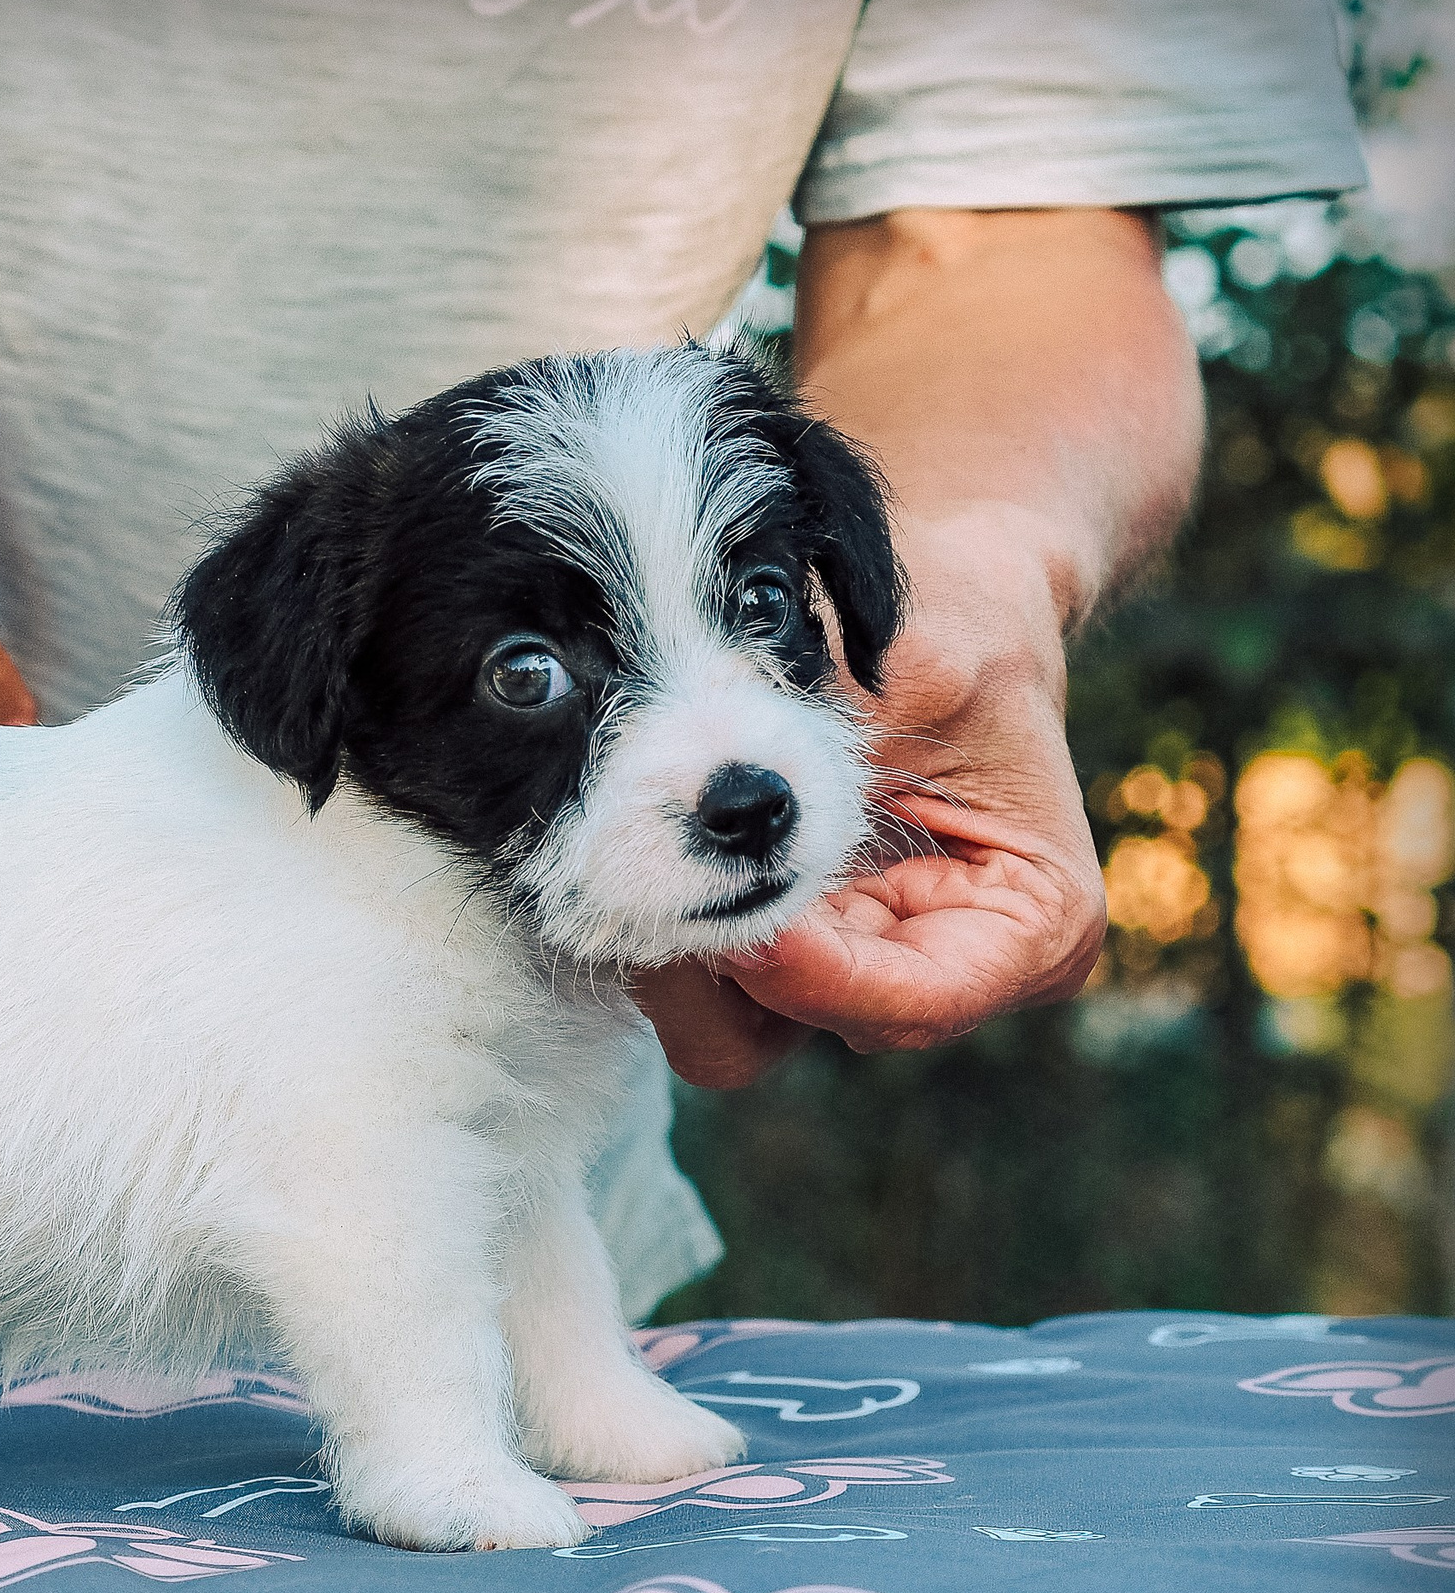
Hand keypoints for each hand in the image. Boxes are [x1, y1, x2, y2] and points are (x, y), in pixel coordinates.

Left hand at [631, 208, 1194, 1087]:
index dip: (812, 968)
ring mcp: (817, 956)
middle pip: (766, 1034)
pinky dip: (617, 895)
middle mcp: (906, 961)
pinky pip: (656, 958)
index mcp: (1006, 928)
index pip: (896, 1011)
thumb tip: (776, 825)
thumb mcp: (934, 636)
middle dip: (692, 951)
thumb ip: (882, 726)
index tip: (742, 899)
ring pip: (697, 1013)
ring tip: (602, 813)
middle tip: (627, 856)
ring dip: (637, 922)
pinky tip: (586, 813)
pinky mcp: (740, 930)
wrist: (916, 558)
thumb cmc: (948, 582)